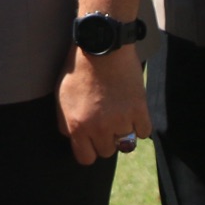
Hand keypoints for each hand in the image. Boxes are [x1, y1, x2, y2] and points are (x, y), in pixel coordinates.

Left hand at [55, 46, 148, 164]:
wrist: (102, 45)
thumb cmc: (78, 68)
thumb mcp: (61, 96)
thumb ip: (65, 122)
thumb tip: (72, 138)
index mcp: (78, 126)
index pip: (86, 158)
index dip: (88, 150)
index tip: (91, 141)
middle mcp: (100, 127)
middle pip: (106, 152)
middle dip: (105, 139)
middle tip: (105, 121)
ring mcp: (121, 119)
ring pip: (126, 144)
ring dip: (122, 131)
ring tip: (118, 114)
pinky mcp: (139, 109)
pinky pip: (144, 132)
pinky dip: (140, 125)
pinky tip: (133, 113)